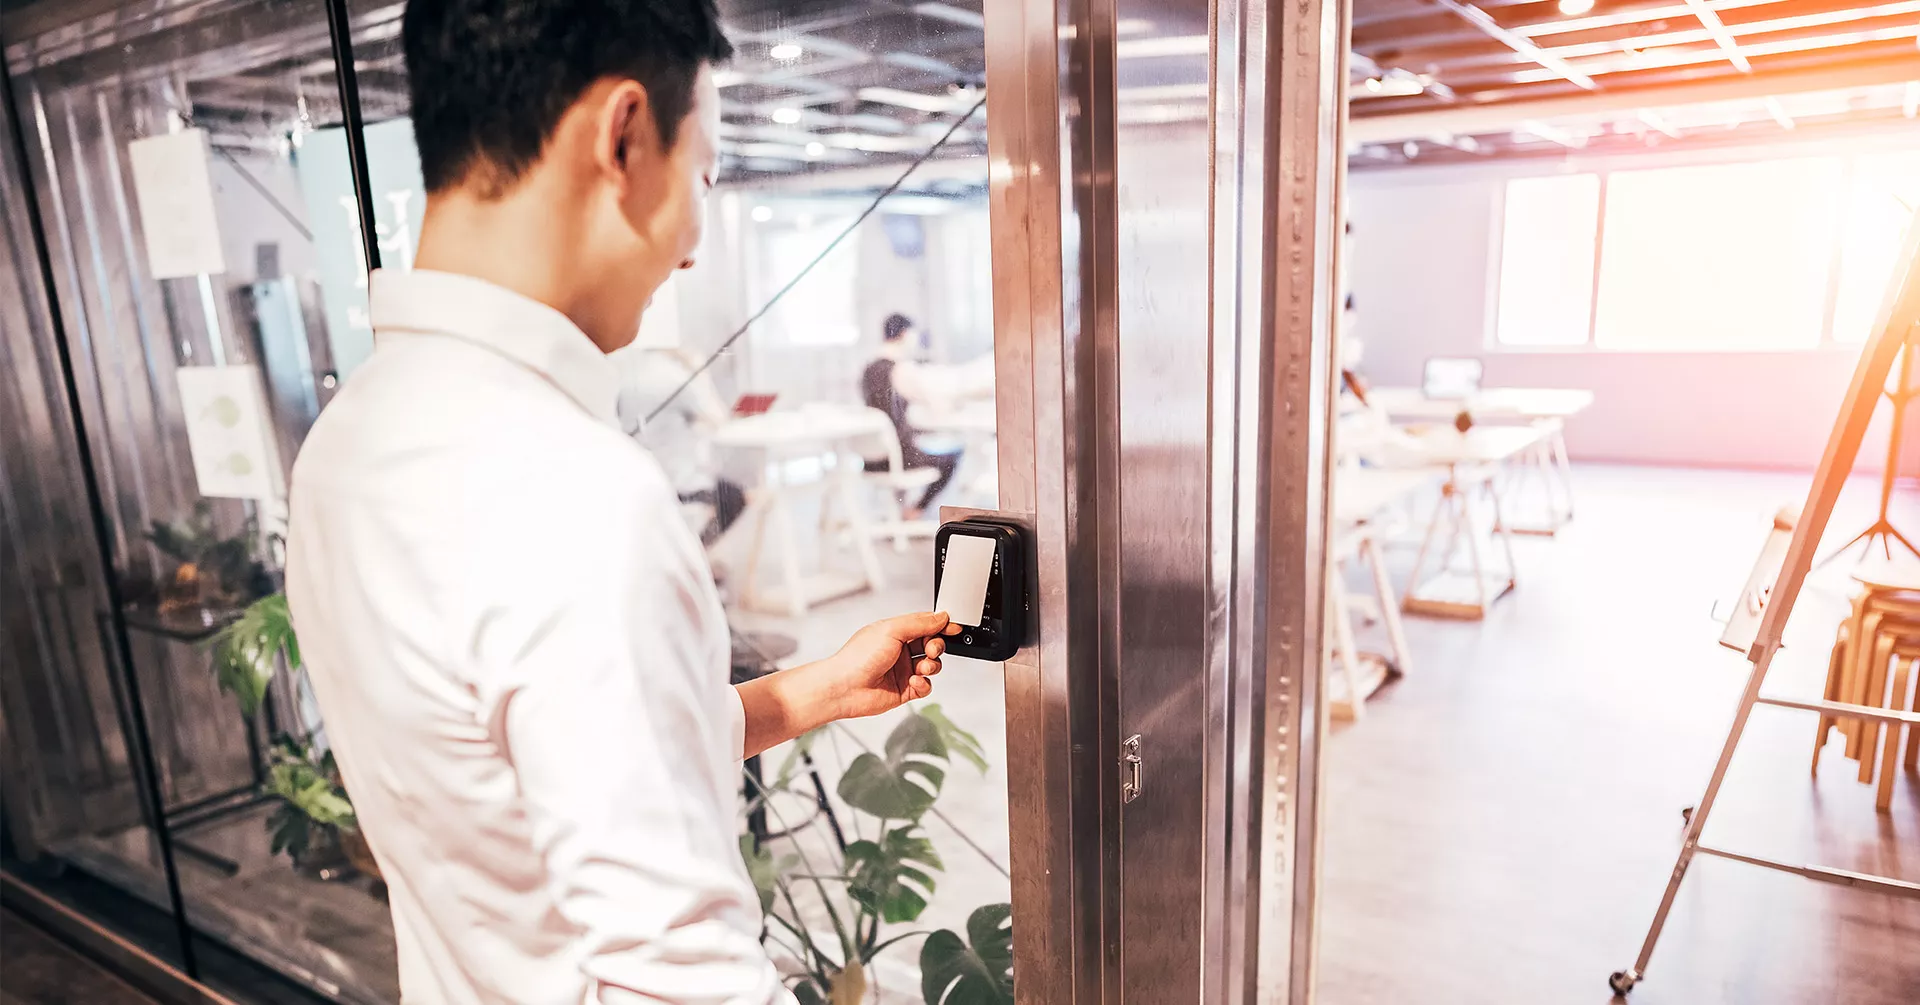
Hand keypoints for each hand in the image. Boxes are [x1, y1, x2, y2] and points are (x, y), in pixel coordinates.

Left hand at [818, 611, 961, 720]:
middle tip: (931, 649)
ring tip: (921, 668)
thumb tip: (941, 617)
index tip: (953, 628)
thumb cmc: (858, 657)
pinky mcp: (904, 691)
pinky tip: (914, 682)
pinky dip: (924, 684)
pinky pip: (926, 686)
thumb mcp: (892, 630)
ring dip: (932, 665)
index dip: (940, 626)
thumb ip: (920, 623)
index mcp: (895, 632)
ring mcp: (902, 671)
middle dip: (937, 646)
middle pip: (931, 644)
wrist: (844, 687)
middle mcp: (900, 651)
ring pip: (932, 666)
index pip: (925, 625)